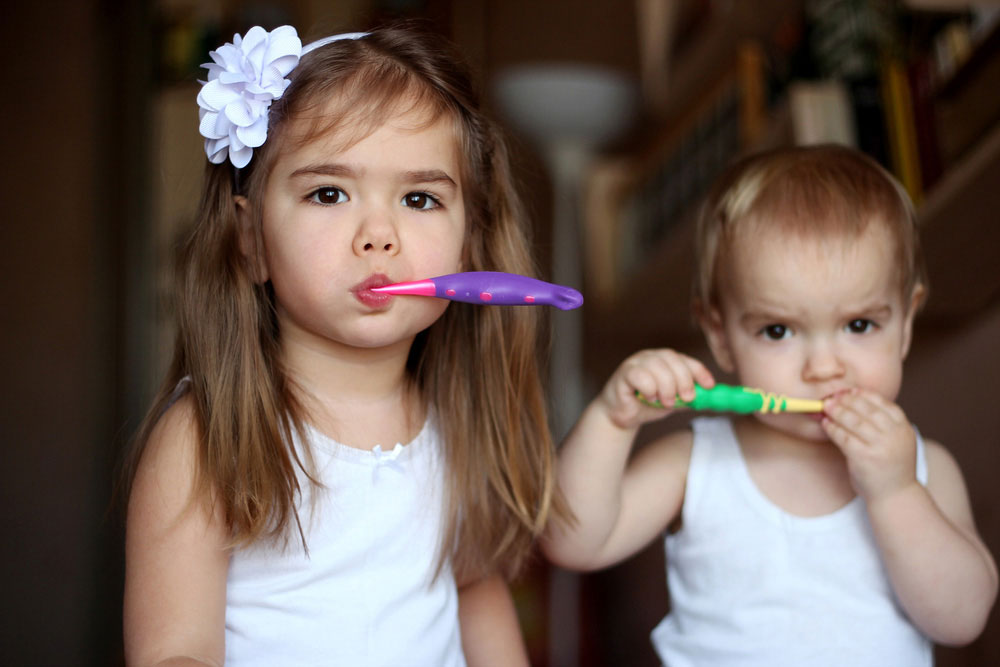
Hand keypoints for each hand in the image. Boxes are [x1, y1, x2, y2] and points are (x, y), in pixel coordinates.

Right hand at [598, 348, 713, 429]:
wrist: (622, 417)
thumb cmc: (647, 405)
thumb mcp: (673, 402)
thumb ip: (689, 398)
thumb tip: (711, 398)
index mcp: (665, 361)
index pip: (685, 360)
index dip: (699, 371)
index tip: (709, 386)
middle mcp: (651, 356)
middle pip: (672, 359)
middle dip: (684, 380)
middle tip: (687, 398)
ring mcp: (636, 362)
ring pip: (657, 366)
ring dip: (667, 387)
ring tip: (666, 402)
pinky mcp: (624, 373)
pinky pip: (640, 375)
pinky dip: (649, 388)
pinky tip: (649, 398)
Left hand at [821, 389, 917, 502]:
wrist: (896, 495)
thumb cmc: (891, 466)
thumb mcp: (896, 441)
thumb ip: (881, 424)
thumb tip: (852, 399)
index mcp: (904, 428)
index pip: (883, 403)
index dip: (864, 395)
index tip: (850, 391)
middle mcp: (894, 435)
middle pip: (867, 410)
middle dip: (847, 400)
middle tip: (832, 397)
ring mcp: (880, 446)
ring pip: (854, 421)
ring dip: (837, 411)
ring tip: (825, 407)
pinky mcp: (863, 457)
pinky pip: (843, 437)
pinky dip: (832, 428)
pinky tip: (826, 424)